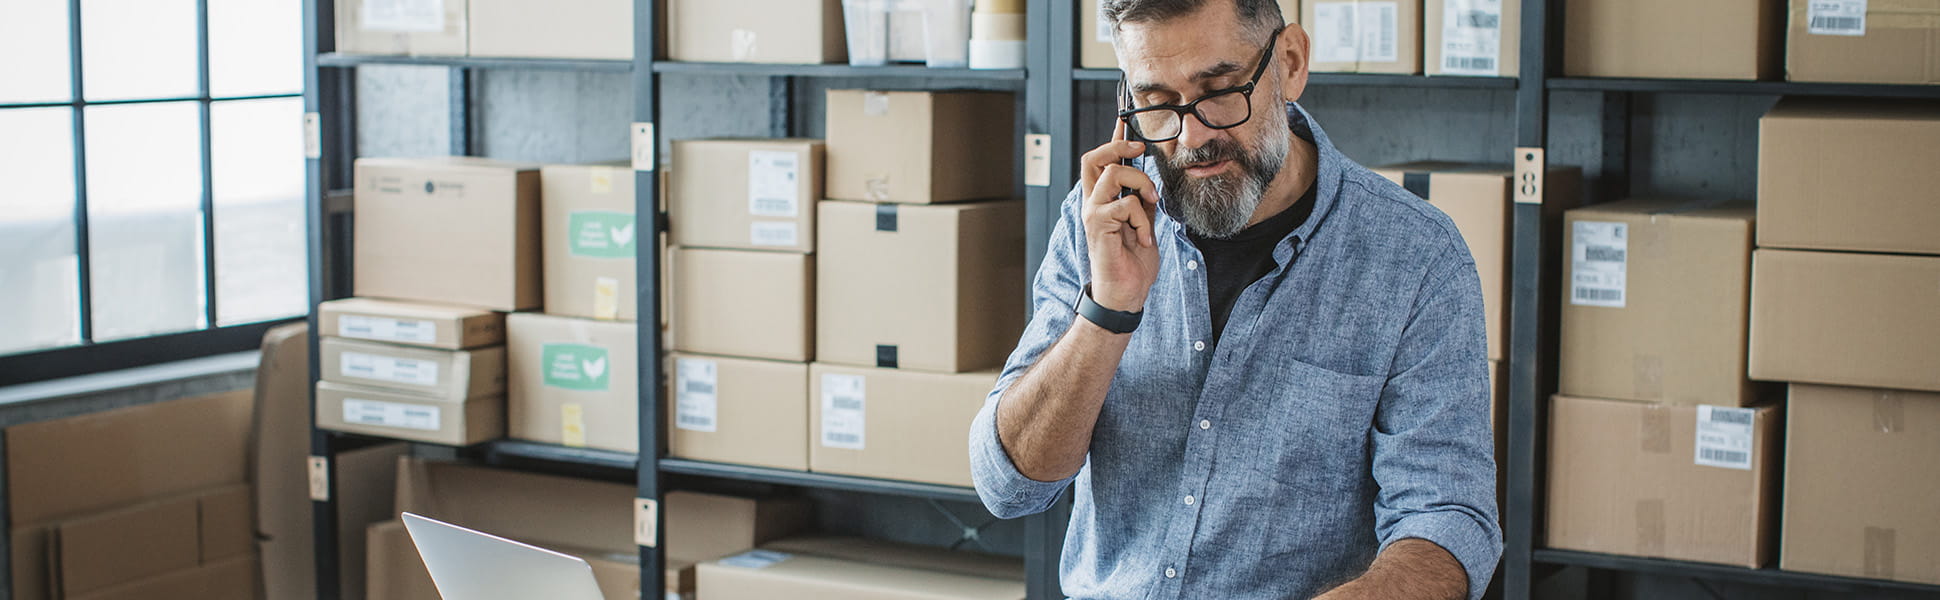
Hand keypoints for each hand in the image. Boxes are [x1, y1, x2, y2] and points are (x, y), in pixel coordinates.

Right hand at [1078, 119, 1161, 313]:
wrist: (1125, 295)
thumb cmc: (1132, 263)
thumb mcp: (1144, 225)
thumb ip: (1142, 202)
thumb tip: (1150, 182)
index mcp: (1103, 201)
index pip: (1103, 161)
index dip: (1114, 137)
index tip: (1124, 117)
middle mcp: (1093, 203)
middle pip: (1093, 157)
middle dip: (1118, 145)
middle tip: (1140, 149)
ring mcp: (1093, 213)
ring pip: (1113, 173)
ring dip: (1139, 184)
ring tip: (1151, 203)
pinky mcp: (1098, 226)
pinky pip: (1124, 204)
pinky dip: (1141, 218)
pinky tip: (1144, 237)